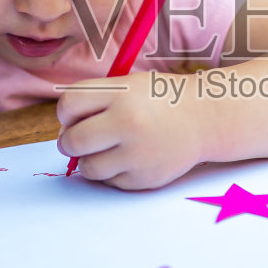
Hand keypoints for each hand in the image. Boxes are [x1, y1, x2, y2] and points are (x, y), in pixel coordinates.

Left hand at [56, 73, 205, 189]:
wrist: (205, 118)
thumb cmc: (160, 100)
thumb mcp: (128, 85)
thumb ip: (95, 101)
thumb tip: (63, 134)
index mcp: (121, 95)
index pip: (68, 106)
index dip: (66, 113)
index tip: (74, 116)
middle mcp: (129, 123)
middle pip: (72, 141)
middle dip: (69, 141)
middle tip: (80, 139)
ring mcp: (138, 154)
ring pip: (88, 167)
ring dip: (89, 160)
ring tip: (106, 149)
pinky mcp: (145, 178)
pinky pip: (110, 182)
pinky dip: (113, 172)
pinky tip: (128, 158)